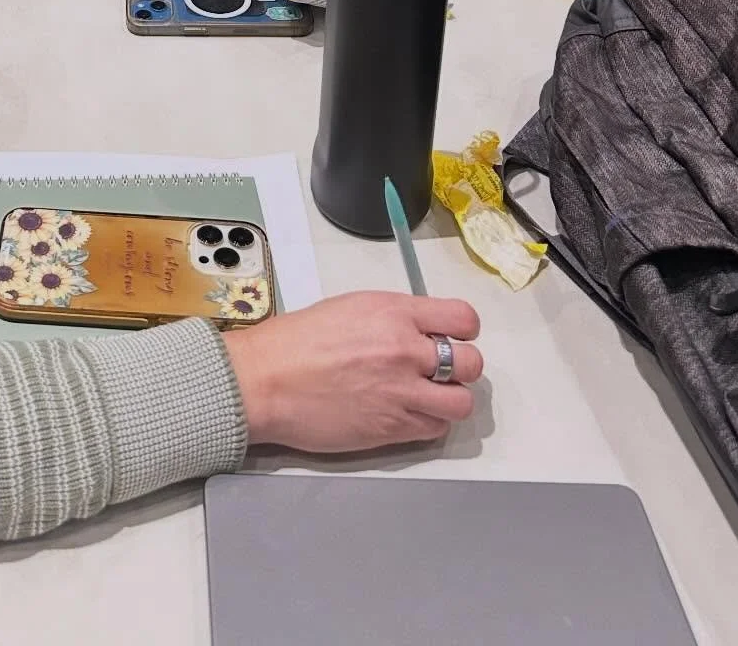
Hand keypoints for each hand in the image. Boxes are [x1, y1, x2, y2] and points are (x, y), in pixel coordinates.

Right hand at [223, 291, 482, 451]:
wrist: (266, 380)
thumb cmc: (296, 342)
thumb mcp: (351, 308)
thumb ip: (394, 318)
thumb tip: (420, 332)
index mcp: (394, 313)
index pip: (463, 319)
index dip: (463, 330)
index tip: (454, 337)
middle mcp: (405, 351)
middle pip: (472, 363)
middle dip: (461, 367)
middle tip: (442, 370)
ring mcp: (401, 393)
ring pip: (461, 403)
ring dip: (449, 400)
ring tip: (428, 397)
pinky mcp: (392, 429)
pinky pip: (435, 430)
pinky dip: (428, 423)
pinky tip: (408, 414)